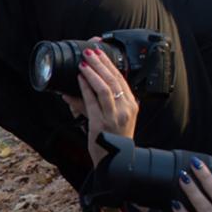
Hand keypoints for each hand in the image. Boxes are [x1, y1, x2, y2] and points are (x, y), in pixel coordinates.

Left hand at [76, 46, 138, 165]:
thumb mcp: (115, 118)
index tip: (102, 51)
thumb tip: (82, 90)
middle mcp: (126, 108)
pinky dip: (85, 88)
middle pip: (114, 80)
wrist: (116, 161)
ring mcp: (115, 115)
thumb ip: (102, 102)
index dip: (111, 63)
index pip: (122, 79)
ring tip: (84, 62)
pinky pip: (93, 101)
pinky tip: (79, 79)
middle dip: (101, 63)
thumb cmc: (114, 139)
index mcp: (132, 105)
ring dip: (93, 72)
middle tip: (90, 51)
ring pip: (105, 88)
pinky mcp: (102, 123)